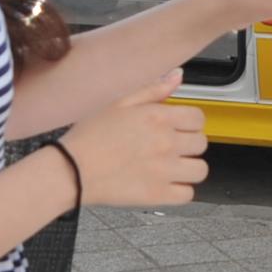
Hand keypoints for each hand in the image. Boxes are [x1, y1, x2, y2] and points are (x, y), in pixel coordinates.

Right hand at [59, 82, 207, 207]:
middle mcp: (166, 143)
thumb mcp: (119, 103)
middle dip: (188, 144)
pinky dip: (179, 191)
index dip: (189, 123)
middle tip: (169, 148)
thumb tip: (178, 76)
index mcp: (158, 117)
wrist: (71, 170)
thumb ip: (153, 89)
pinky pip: (188, 194)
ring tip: (170, 167)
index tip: (178, 128)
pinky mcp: (159, 195)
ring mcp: (165, 171)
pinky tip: (164, 183)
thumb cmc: (89, 137)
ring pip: (200, 170)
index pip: (198, 118)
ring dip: (188, 168)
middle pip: (201, 143)